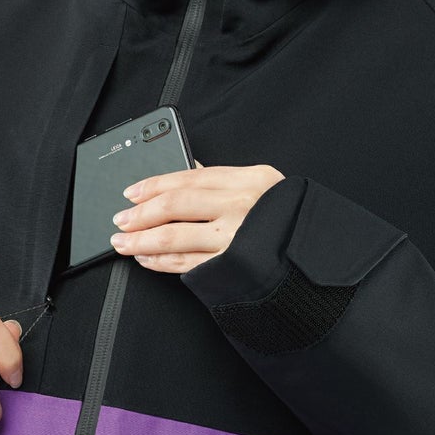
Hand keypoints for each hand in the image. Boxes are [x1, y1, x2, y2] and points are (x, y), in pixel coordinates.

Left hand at [110, 160, 285, 272]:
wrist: (314, 263)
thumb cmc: (289, 223)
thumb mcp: (265, 189)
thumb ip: (226, 180)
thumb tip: (190, 166)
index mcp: (250, 180)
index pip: (191, 177)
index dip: (155, 184)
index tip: (132, 191)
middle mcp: (242, 206)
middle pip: (177, 205)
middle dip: (142, 213)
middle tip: (120, 220)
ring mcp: (236, 239)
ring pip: (176, 237)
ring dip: (143, 241)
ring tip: (124, 243)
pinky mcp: (231, 268)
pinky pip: (187, 264)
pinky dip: (162, 262)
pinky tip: (148, 259)